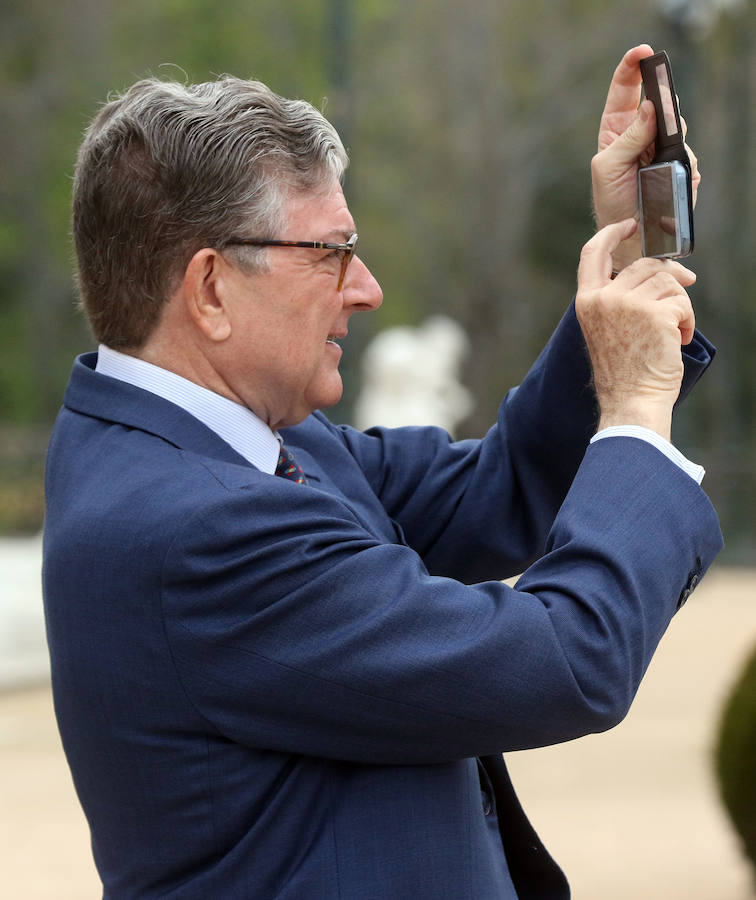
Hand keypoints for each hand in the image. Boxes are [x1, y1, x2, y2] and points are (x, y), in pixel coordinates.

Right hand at [576, 219, 696, 441]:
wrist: (631, 402)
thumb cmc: (624, 373)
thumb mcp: (607, 330)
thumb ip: (617, 300)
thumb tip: (660, 272)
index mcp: (587, 302)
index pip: (593, 254)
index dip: (612, 234)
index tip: (629, 226)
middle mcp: (603, 298)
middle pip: (645, 265)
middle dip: (670, 277)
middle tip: (686, 289)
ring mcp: (627, 304)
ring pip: (667, 282)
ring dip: (679, 305)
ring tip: (674, 332)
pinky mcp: (654, 313)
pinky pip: (682, 302)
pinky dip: (687, 321)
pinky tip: (678, 341)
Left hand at [591, 45, 700, 270]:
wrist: (629, 235)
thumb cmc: (610, 201)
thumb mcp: (608, 168)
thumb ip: (628, 138)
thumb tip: (649, 108)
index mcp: (616, 129)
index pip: (625, 89)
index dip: (633, 67)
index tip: (643, 53)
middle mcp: (641, 134)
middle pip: (660, 102)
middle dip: (664, 101)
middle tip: (663, 106)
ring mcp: (662, 149)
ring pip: (679, 127)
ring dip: (673, 139)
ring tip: (656, 163)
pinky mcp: (678, 166)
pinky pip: (688, 156)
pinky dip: (681, 166)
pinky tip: (666, 181)